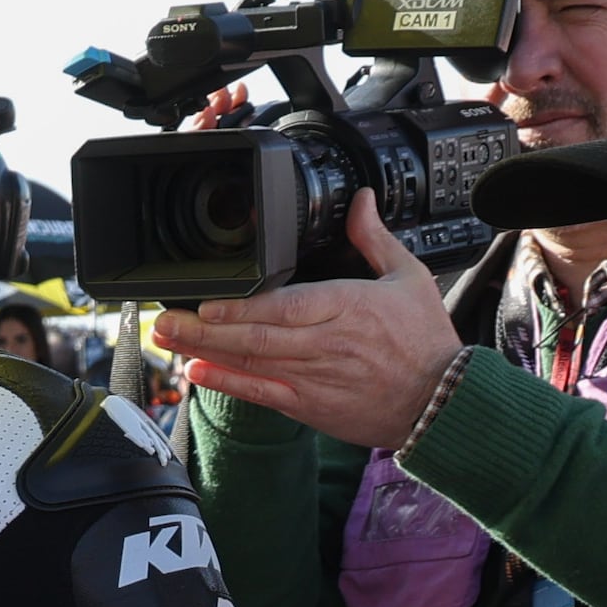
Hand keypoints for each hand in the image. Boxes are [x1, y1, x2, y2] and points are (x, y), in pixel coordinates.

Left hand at [152, 197, 461, 450]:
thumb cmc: (425, 341)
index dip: (240, 309)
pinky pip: (261, 394)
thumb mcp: (408, 278)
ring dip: (204, 351)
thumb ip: (374, 238)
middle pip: (255, 336)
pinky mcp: (308, 406)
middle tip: (164, 318)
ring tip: (167, 339)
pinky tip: (196, 374)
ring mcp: (313, 378)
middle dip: (203, 329)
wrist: (441, 403)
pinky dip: (227, 384)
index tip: (206, 302)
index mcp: (346, 308)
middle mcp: (325, 345)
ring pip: (250, 363)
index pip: (284, 306)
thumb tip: (359, 200)